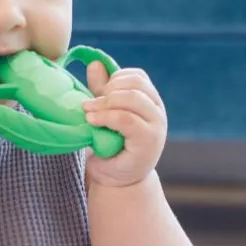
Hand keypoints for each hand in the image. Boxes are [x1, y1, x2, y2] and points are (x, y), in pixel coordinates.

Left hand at [82, 62, 166, 187]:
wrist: (117, 182)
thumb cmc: (110, 148)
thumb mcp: (103, 115)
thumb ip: (101, 91)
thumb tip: (95, 63)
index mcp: (149, 101)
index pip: (137, 76)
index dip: (114, 79)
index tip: (98, 94)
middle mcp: (157, 111)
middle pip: (135, 84)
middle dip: (108, 89)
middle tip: (89, 105)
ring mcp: (156, 125)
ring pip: (132, 98)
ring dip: (104, 103)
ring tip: (88, 113)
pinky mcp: (148, 141)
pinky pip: (127, 119)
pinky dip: (105, 117)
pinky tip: (92, 121)